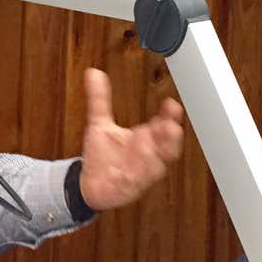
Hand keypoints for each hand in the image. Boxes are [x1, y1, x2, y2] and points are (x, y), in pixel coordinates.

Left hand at [79, 68, 183, 210]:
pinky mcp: (127, 188)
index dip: (171, 116)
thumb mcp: (100, 124)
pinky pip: (132, 184)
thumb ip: (99, 100)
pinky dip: (130, 177)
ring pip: (154, 167)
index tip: (170, 104)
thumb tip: (93, 73)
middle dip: (170, 137)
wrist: (90, 182)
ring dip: (151, 155)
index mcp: (146, 139)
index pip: (164, 125)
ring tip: (145, 140)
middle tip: (169, 125)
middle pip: (168, 147)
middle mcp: (147, 156)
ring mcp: (140, 174)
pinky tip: (124, 170)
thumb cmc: (102, 154)